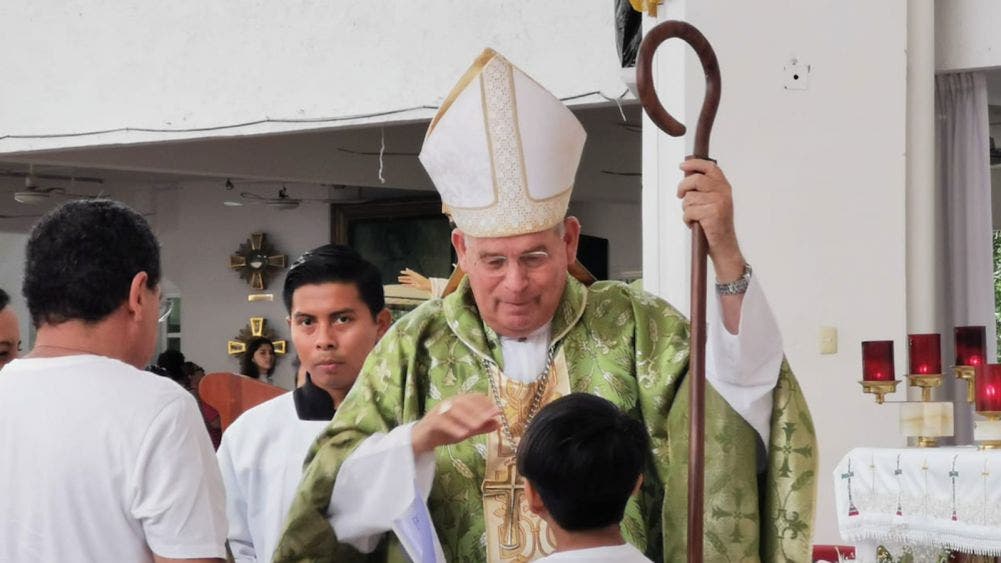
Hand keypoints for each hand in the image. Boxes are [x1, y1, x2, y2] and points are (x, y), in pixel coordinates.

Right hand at [398, 268, 431, 291]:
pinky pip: (409, 285)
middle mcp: (414, 278)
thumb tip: (406, 268)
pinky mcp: (415, 286)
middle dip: (403, 278)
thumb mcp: (414, 275)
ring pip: (408, 281)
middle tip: (399, 277)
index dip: (405, 272)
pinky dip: (405, 285)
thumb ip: (410, 272)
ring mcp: (414, 282)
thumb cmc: (421, 279)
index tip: (401, 272)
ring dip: (403, 281)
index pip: (409, 273)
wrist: (426, 285)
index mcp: (414, 275)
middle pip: (407, 278)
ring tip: (399, 281)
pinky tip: (402, 285)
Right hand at [412, 394, 500, 455]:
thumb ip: (481, 426)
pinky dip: (452, 427)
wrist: (421, 440)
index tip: (498, 410)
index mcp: (457, 402)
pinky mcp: (430, 422)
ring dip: (467, 417)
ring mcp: (438, 412)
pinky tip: (462, 434)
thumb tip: (499, 423)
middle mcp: (448, 403)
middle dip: (479, 409)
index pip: (473, 397)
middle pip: (464, 402)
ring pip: (453, 410)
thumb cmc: (444, 432)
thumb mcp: (465, 429)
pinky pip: (441, 422)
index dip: (486, 403)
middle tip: (491, 417)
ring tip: (478, 426)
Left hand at [677, 159, 745, 280]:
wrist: (725, 247)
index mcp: (724, 188)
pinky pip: (689, 211)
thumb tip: (687, 176)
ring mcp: (718, 203)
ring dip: (686, 209)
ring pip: (689, 198)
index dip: (695, 164)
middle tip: (680, 195)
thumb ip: (705, 190)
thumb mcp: (714, 203)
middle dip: (683, 187)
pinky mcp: (712, 214)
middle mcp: (723, 193)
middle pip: (696, 179)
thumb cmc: (716, 226)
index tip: (682, 166)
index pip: (710, 167)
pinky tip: (694, 224)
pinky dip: (687, 219)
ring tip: (694, 217)